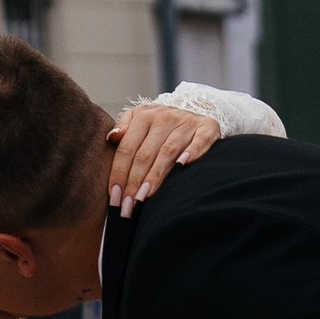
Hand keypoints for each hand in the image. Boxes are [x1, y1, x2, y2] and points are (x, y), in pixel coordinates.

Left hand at [105, 97, 220, 214]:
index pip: (127, 148)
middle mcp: (165, 117)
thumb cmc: (161, 125)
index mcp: (144, 115)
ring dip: (155, 176)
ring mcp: (187, 122)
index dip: (119, 173)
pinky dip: (192, 153)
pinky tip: (182, 167)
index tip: (114, 197)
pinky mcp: (208, 127)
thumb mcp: (139, 120)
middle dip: (134, 183)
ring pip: (168, 152)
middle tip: (127, 206)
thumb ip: (123, 129)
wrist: (196, 113)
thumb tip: (111, 137)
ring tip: (144, 197)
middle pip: (145, 154)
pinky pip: (200, 142)